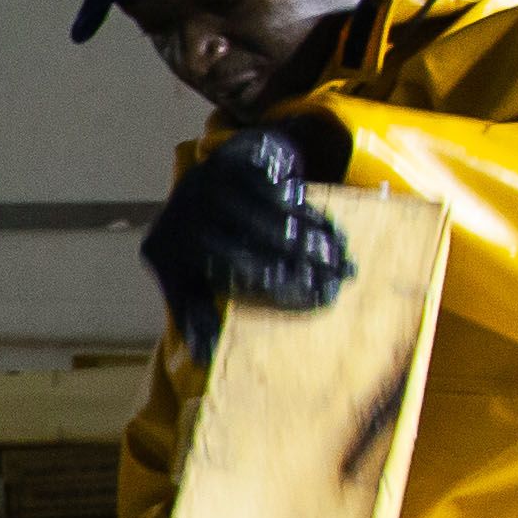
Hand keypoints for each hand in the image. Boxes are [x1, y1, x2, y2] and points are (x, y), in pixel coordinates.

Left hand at [142, 117, 352, 361]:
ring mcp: (213, 180)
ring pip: (277, 210)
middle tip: (341, 279)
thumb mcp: (181, 282)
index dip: (277, 285)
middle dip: (307, 259)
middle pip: (261, 236)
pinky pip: (281, 188)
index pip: (233, 269)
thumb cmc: (190, 251)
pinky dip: (309, 211)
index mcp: (174, 247)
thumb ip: (195, 316)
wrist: (192, 189)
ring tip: (343, 259)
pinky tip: (332, 231)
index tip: (313, 299)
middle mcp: (190, 209)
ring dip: (315, 235)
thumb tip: (204, 357)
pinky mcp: (236, 161)